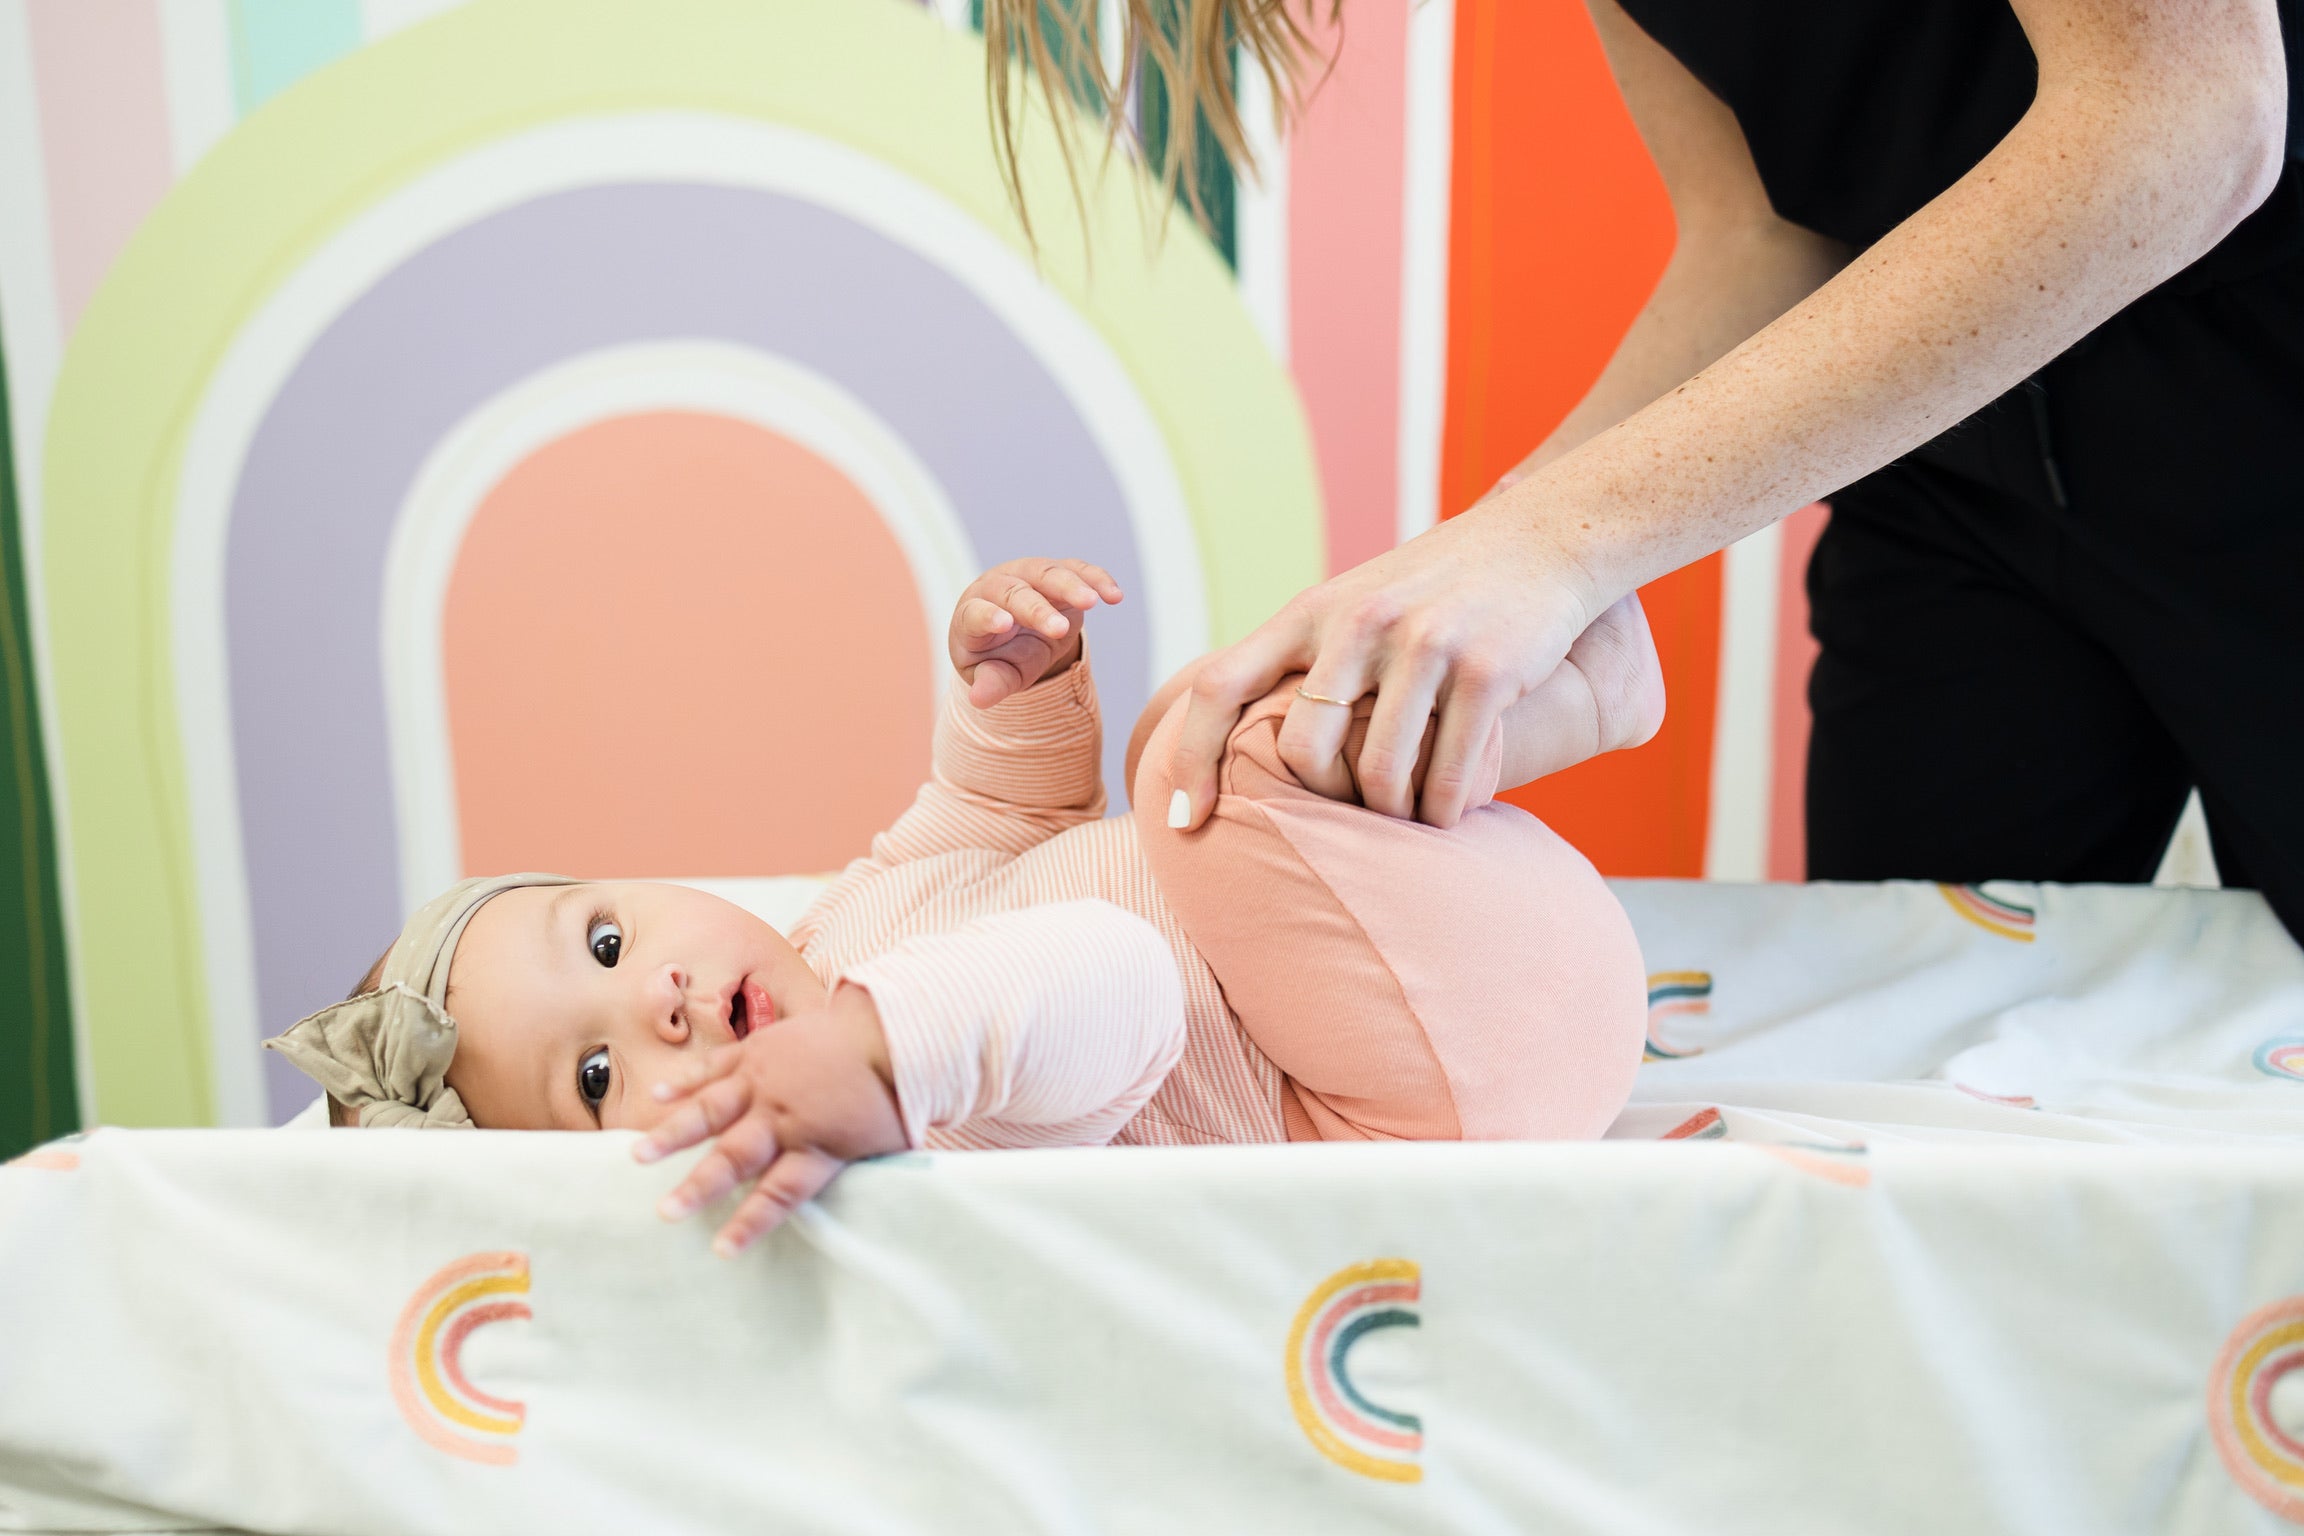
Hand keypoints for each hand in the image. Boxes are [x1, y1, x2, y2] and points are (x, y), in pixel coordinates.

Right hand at [633, 985, 905, 1256]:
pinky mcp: (758, 1050)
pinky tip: (658, 1096)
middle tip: (666, 1211)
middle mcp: (785, 1116)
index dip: (750, 1222)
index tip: (722, 1250)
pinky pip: (716, 1067)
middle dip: (699, 1186)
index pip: (779, 1194)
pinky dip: (687, 1082)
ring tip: (640, 1155)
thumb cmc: (891, 1096)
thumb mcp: (880, 1148)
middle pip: (736, 1156)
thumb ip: (847, 1175)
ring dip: (675, 1133)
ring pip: (713, 1109)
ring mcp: (766, 1080)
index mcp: (818, 1146)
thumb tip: (845, 1213)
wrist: (895, 1031)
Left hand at [949, 558, 1123, 706]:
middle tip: (1059, 629)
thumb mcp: (994, 674)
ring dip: (1070, 586)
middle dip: (1038, 609)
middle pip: (1015, 591)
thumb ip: (991, 683)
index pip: (976, 612)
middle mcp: (997, 587)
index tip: (1005, 625)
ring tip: (1091, 601)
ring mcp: (1028, 575)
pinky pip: (1077, 570)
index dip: (988, 616)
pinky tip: (1115, 596)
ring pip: (1047, 573)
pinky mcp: (1056, 572)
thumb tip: (979, 700)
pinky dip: (1096, 579)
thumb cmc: (998, 655)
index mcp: (972, 613)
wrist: (1017, 631)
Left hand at [1166, 502, 1601, 829]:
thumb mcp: (1359, 601)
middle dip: (1322, 803)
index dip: (1190, 758)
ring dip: (1392, 815)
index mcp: (1312, 610)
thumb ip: (1308, 656)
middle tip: (1349, 817)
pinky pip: (1447, 776)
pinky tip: (1451, 811)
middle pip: (1303, 755)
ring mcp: (1423, 645)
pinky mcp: (1486, 671)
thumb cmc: (1442, 586)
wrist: (1547, 538)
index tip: (1185, 819)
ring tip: (1408, 816)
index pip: (1218, 684)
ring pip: (1378, 777)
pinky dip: (1445, 810)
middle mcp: (1358, 623)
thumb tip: (1246, 738)